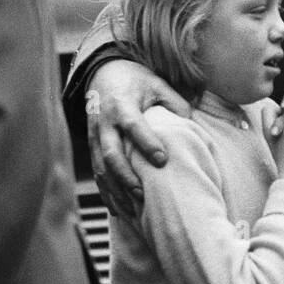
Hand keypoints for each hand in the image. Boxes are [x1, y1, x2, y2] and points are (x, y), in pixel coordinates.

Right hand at [86, 59, 191, 216]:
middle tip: (144, 193)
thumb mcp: (158, 85)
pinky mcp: (92, 147)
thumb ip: (175, 105)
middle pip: (111, 153)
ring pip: (101, 168)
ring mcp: (95, 136)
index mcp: (122, 105)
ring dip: (116, 190)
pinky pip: (97, 173)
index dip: (146, 143)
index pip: (133, 126)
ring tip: (133, 210)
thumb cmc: (138, 82)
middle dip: (126, 176)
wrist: (104, 73)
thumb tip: (191, 129)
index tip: (162, 160)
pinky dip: (107, 193)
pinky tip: (120, 210)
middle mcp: (104, 122)